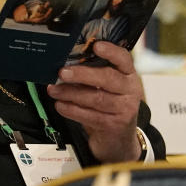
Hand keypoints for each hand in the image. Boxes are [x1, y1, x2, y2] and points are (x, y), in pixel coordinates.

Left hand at [46, 41, 141, 161]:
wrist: (118, 140)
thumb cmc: (107, 107)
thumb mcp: (105, 88)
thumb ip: (92, 75)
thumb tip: (65, 64)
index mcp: (128, 75)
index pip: (124, 59)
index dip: (111, 51)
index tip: (96, 46)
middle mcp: (131, 90)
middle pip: (107, 78)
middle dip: (82, 74)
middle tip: (62, 72)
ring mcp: (125, 109)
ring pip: (96, 98)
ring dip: (71, 93)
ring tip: (54, 90)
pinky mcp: (115, 125)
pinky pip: (90, 115)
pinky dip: (72, 110)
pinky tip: (60, 105)